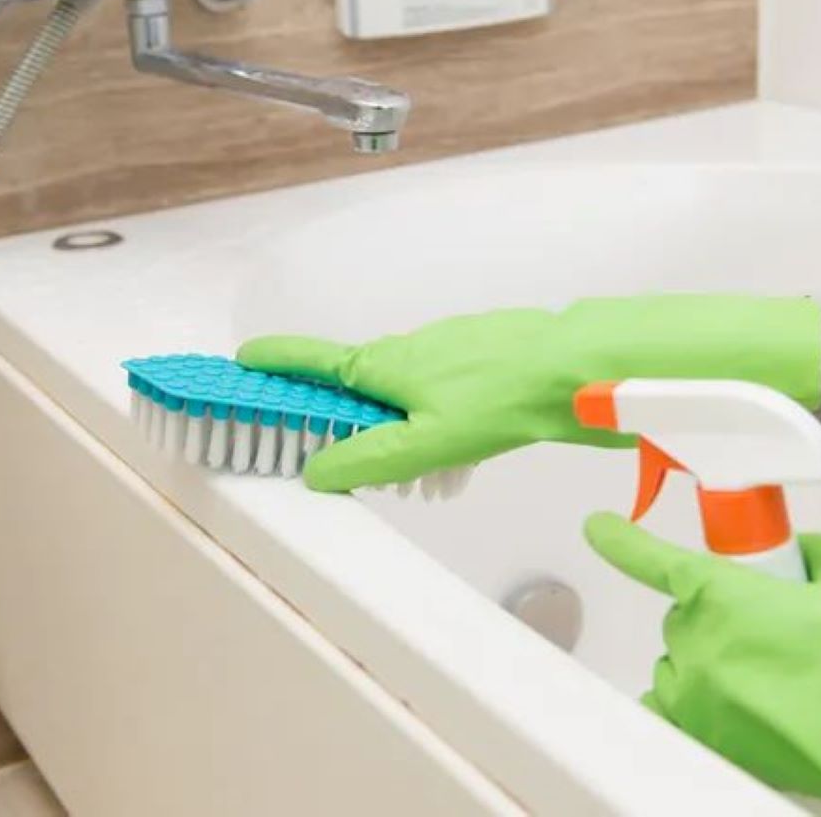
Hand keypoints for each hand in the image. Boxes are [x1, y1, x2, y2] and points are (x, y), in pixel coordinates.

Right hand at [237, 294, 820, 489]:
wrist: (580, 367)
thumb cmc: (503, 399)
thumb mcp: (426, 443)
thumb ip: (368, 460)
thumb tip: (316, 472)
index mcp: (385, 366)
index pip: (311, 360)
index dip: (273, 363)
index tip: (240, 360)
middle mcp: (411, 348)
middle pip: (357, 377)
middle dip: (341, 410)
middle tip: (333, 447)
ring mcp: (450, 347)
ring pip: (406, 385)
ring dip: (395, 418)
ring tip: (414, 464)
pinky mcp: (486, 354)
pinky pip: (444, 385)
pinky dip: (437, 414)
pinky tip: (465, 446)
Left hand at [584, 514, 820, 814]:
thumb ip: (806, 550)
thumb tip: (792, 557)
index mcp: (724, 595)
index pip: (651, 557)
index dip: (621, 539)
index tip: (600, 527)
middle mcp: (699, 647)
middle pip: (685, 613)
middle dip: (722, 611)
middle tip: (781, 625)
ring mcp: (701, 701)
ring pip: (684, 660)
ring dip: (715, 657)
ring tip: (783, 671)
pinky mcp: (714, 742)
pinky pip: (679, 710)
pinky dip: (697, 701)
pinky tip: (739, 700)